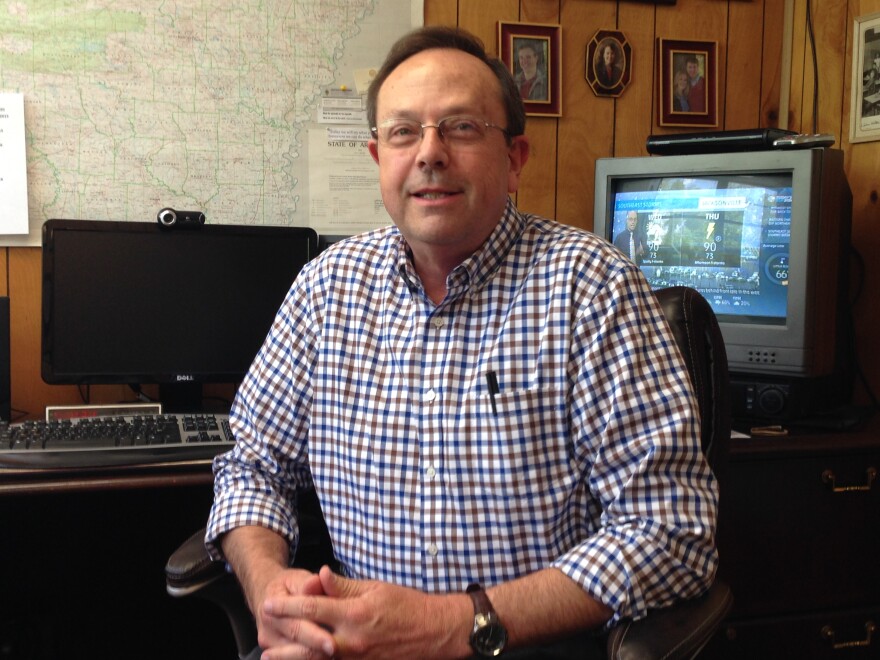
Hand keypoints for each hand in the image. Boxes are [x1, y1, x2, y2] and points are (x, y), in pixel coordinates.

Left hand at [260, 566, 469, 659]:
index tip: (270, 603)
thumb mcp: (376, 588)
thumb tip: (319, 576)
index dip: (288, 607)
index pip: (313, 610)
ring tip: (271, 657)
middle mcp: (353, 641)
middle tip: (263, 635)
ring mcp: (357, 659)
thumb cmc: (408, 606)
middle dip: (283, 638)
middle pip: (308, 643)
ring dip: (292, 659)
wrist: (435, 633)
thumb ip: (343, 586)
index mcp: (356, 615)